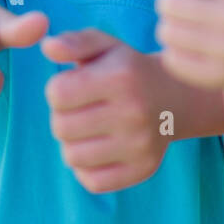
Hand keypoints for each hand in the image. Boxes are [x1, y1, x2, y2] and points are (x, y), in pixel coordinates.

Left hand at [41, 30, 171, 192]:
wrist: (176, 97)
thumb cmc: (128, 69)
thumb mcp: (104, 46)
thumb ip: (73, 42)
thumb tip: (47, 47)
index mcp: (121, 77)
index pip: (57, 93)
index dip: (58, 89)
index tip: (75, 86)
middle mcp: (134, 112)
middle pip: (61, 127)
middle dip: (63, 116)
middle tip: (82, 109)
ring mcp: (140, 145)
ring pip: (72, 156)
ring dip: (73, 143)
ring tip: (89, 128)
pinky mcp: (142, 169)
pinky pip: (92, 181)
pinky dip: (87, 167)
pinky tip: (99, 148)